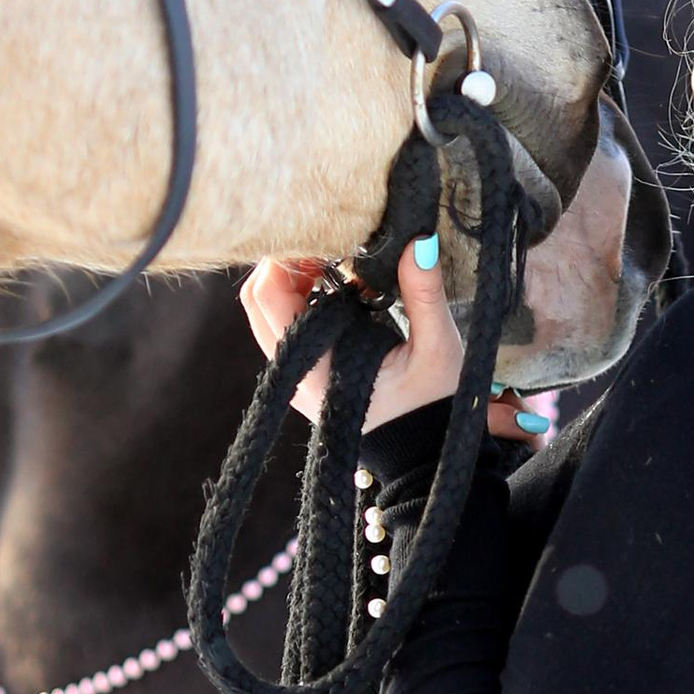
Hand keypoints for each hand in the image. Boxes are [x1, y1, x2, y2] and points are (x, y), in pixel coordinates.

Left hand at [241, 240, 531, 441]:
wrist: (422, 457)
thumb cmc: (431, 407)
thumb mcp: (437, 348)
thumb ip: (425, 294)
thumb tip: (418, 241)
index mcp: (315, 365)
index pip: (268, 295)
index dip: (288, 256)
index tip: (328, 236)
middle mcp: (294, 370)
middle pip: (256, 298)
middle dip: (286, 262)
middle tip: (332, 245)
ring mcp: (294, 373)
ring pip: (265, 311)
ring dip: (292, 279)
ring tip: (338, 263)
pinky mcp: (304, 373)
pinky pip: (283, 325)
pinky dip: (300, 297)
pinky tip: (339, 287)